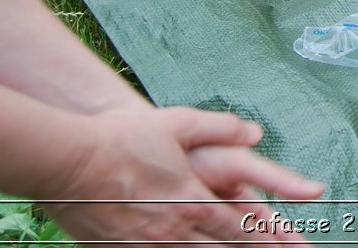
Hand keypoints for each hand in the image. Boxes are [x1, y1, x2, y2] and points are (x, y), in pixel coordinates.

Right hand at [44, 105, 323, 245]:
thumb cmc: (123, 138)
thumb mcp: (178, 122)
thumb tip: (255, 132)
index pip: (242, 227)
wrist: (66, 162)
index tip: (290, 245)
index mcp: (194, 200)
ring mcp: (146, 244)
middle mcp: (174, 230)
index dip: (268, 239)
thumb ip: (221, 127)